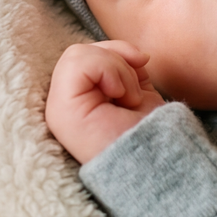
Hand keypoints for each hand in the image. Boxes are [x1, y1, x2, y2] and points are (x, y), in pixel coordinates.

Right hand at [46, 40, 164, 163]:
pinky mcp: (61, 111)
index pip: (86, 56)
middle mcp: (63, 107)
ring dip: (115, 69)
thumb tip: (137, 54)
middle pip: (81, 51)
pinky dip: (108, 71)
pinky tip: (120, 96)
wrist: (157, 165)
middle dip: (117, 59)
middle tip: (134, 92)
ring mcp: (58, 110)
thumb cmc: (151, 136)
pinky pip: (78, 63)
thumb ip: (128, 69)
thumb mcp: (140, 92)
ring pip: (78, 54)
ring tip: (128, 98)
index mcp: (79, 102)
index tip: (141, 63)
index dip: (116, 51)